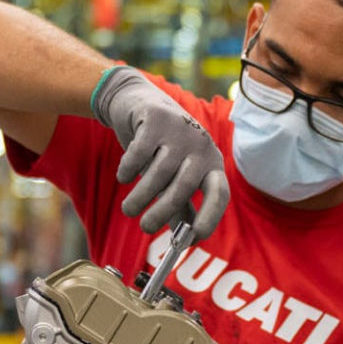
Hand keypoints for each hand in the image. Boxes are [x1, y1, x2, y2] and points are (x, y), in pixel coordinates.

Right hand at [91, 67, 229, 237]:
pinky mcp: (156, 118)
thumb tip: (184, 240)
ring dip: (141, 196)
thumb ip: (181, 205)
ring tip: (128, 210)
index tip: (194, 237)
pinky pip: (139, 153)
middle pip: (185, 185)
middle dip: (163, 211)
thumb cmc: (159, 148)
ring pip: (159, 171)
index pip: (220, 192)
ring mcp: (179, 130)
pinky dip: (129, 169)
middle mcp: (200, 145)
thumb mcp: (174, 175)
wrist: (138, 103)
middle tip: (145, 229)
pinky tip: (123, 178)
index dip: (210, 216)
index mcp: (211, 162)